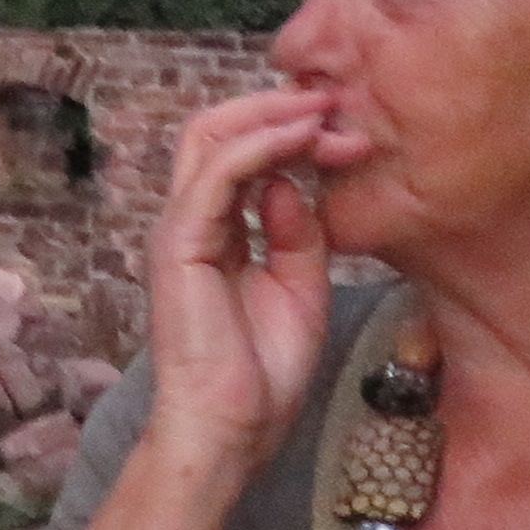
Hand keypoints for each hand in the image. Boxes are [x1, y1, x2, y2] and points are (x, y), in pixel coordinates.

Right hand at [141, 86, 342, 472]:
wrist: (230, 429)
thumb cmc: (261, 375)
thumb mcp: (301, 288)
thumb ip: (298, 233)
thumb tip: (293, 182)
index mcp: (216, 232)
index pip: (239, 155)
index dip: (289, 130)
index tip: (347, 129)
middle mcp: (192, 221)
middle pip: (214, 130)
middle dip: (276, 106)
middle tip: (337, 101)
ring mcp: (181, 228)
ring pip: (210, 136)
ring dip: (274, 116)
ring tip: (328, 112)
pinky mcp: (181, 242)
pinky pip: (218, 173)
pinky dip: (262, 145)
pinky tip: (304, 139)